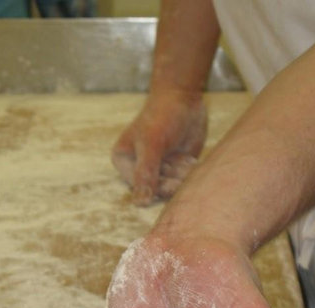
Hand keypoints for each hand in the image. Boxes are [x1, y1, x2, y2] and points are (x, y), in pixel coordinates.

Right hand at [111, 91, 206, 205]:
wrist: (184, 97)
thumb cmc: (162, 116)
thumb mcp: (151, 145)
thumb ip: (146, 174)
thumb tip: (139, 204)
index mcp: (124, 162)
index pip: (139, 188)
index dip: (156, 185)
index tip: (169, 173)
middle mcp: (139, 168)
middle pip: (158, 190)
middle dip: (171, 177)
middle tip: (178, 161)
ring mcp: (160, 169)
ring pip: (174, 186)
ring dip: (182, 173)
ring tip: (181, 154)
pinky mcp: (177, 167)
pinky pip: (185, 180)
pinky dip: (190, 171)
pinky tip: (189, 158)